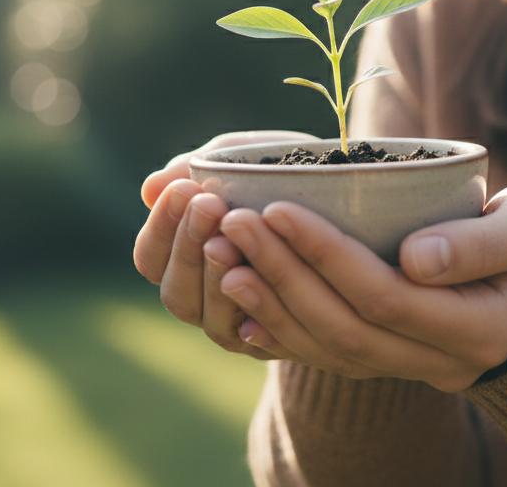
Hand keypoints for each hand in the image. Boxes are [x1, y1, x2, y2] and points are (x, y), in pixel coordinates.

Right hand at [133, 131, 313, 358]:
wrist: (356, 201)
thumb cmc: (286, 176)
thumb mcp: (243, 160)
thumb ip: (198, 168)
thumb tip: (150, 190)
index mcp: (185, 261)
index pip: (151, 258)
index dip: (161, 228)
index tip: (185, 190)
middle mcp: (207, 303)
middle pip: (176, 294)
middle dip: (189, 247)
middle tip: (211, 204)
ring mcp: (243, 328)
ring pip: (211, 320)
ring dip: (218, 275)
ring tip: (235, 231)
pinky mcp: (283, 345)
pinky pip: (262, 339)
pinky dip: (260, 307)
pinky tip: (264, 274)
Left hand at [215, 179, 506, 389]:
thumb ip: (484, 242)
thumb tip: (415, 257)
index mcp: (478, 330)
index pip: (385, 297)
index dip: (326, 255)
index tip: (278, 207)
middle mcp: (441, 364)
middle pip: (345, 327)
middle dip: (282, 273)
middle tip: (233, 223)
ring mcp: (413, 368)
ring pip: (329, 347)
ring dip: (269, 301)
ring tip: (220, 253)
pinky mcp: (391, 358)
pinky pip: (327, 354)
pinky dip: (278, 327)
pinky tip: (237, 297)